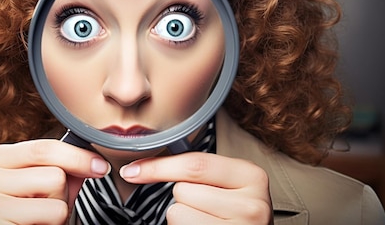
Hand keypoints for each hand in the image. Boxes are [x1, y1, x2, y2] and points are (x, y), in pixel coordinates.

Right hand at [0, 139, 109, 224]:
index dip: (78, 156)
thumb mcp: (44, 190)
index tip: (100, 166)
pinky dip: (52, 224)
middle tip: (43, 208)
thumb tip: (93, 156)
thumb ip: (64, 169)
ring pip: (54, 186)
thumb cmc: (25, 222)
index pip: (45, 147)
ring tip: (36, 219)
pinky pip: (51, 211)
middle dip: (60, 192)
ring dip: (56, 209)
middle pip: (54, 169)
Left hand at [119, 152, 272, 223]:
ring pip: (178, 212)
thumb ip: (202, 171)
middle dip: (182, 196)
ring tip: (206, 221)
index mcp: (252, 175)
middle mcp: (251, 202)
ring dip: (182, 217)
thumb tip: (143, 165)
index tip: (132, 170)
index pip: (195, 164)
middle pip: (183, 189)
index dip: (158, 166)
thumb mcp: (229, 186)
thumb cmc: (236, 214)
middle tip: (205, 207)